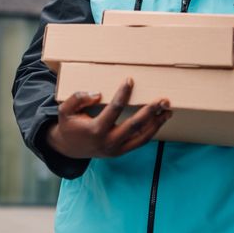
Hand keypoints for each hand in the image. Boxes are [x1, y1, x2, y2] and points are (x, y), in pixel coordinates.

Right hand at [46, 78, 171, 158]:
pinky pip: (140, 142)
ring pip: (142, 137)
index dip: (123, 94)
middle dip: (150, 112)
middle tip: (163, 100)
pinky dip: (151, 131)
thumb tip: (98, 94)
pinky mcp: (120, 152)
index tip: (130, 80)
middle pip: (135, 125)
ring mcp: (116, 149)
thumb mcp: (65, 110)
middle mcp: (108, 141)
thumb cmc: (69, 125)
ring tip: (168, 111)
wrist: (68, 149)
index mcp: (95, 129)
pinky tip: (159, 120)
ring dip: (157, 123)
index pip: (114, 109)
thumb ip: (78, 99)